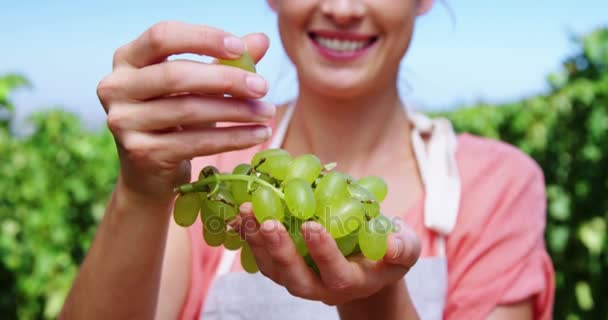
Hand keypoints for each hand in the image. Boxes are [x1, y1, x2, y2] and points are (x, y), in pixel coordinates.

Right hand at [97, 21, 275, 203]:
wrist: (149, 172)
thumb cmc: (176, 119)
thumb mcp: (198, 86)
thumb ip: (224, 62)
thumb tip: (261, 40)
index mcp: (127, 59)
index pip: (163, 36)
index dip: (203, 38)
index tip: (239, 48)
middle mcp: (116, 87)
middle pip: (177, 75)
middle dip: (227, 80)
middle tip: (263, 87)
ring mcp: (124, 122)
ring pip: (189, 110)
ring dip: (236, 112)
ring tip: (267, 113)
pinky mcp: (141, 153)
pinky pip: (195, 142)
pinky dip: (232, 138)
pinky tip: (258, 135)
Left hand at [236, 203, 420, 305]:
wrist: (366, 266)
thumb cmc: (387, 254)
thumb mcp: (404, 250)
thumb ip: (402, 248)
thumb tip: (392, 244)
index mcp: (351, 283)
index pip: (336, 273)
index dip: (324, 252)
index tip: (312, 225)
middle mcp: (321, 288)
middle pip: (296, 278)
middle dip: (280, 251)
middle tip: (268, 222)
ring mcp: (300, 280)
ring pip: (273, 270)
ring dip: (257, 242)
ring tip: (247, 211)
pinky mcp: (284, 269)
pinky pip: (263, 259)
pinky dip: (250, 239)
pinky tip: (242, 215)